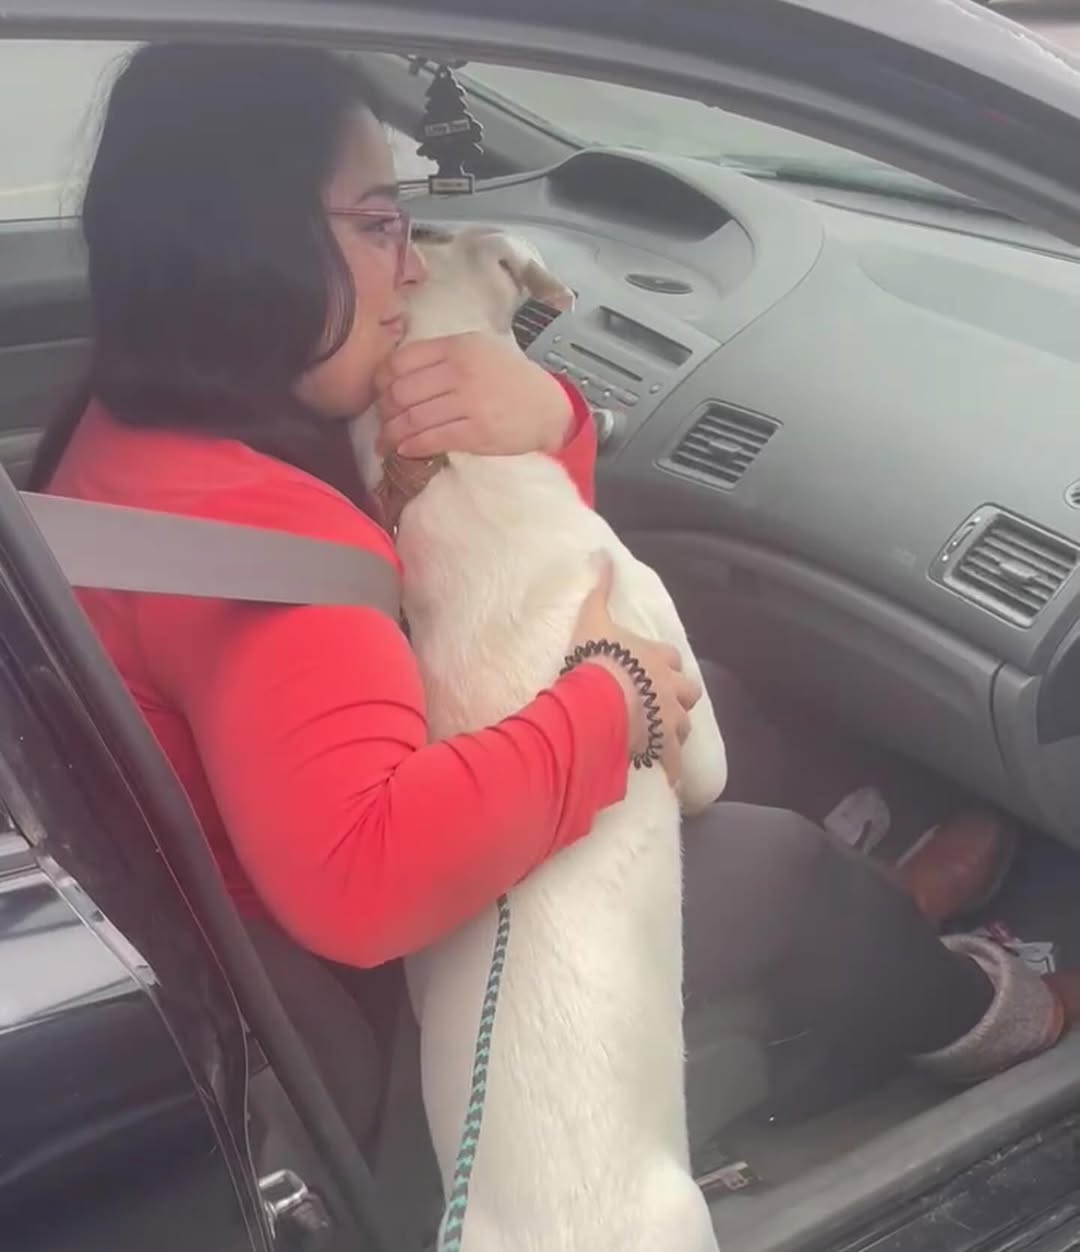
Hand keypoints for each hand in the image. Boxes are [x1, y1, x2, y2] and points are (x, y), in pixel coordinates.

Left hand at [374, 331, 572, 458]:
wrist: (548, 408)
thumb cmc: (509, 379)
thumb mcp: (478, 350)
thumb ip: (442, 355)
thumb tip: (396, 372)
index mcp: (457, 347)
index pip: (400, 361)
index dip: (382, 381)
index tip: (380, 393)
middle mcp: (460, 372)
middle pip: (401, 392)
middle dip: (385, 411)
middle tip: (383, 421)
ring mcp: (469, 403)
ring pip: (412, 419)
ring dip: (392, 434)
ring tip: (386, 442)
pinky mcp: (477, 432)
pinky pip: (432, 440)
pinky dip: (412, 447)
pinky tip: (406, 450)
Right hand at [570, 554, 701, 784]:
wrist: (599, 699)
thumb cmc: (597, 657)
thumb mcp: (595, 618)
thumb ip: (600, 588)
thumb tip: (602, 553)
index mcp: (657, 657)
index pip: (671, 657)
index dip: (663, 663)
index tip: (652, 669)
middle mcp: (670, 687)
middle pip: (687, 692)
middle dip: (677, 697)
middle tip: (659, 705)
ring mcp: (669, 718)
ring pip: (683, 726)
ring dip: (674, 730)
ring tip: (659, 739)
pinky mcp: (662, 745)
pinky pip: (671, 761)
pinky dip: (670, 770)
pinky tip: (667, 780)